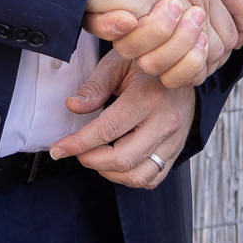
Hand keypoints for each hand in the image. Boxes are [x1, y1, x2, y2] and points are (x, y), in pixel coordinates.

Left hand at [50, 48, 197, 187]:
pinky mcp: (176, 151)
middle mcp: (164, 123)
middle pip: (122, 159)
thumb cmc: (147, 66)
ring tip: (94, 156)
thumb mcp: (119, 63)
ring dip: (108, 172)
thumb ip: (95, 86)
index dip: (78, 143)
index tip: (58, 149)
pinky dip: (128, 177)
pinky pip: (151, 179)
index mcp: (148, 97)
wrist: (184, 67)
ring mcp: (173, 141)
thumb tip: (73, 106)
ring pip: (137, 176)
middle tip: (75, 150)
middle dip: (90, 160)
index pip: (108, 130)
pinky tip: (115, 163)